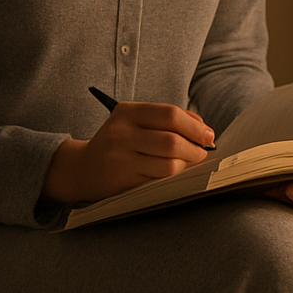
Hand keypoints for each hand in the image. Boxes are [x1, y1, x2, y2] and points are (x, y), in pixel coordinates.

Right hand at [44, 102, 215, 204]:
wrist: (84, 168)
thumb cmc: (120, 142)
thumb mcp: (136, 122)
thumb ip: (168, 120)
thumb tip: (204, 129)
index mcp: (128, 112)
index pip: (169, 114)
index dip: (195, 126)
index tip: (208, 135)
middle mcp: (121, 133)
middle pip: (171, 140)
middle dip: (195, 148)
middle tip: (203, 152)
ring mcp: (120, 158)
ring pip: (168, 163)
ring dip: (187, 165)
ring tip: (190, 163)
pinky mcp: (122, 180)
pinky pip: (159, 179)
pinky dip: (173, 177)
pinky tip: (175, 174)